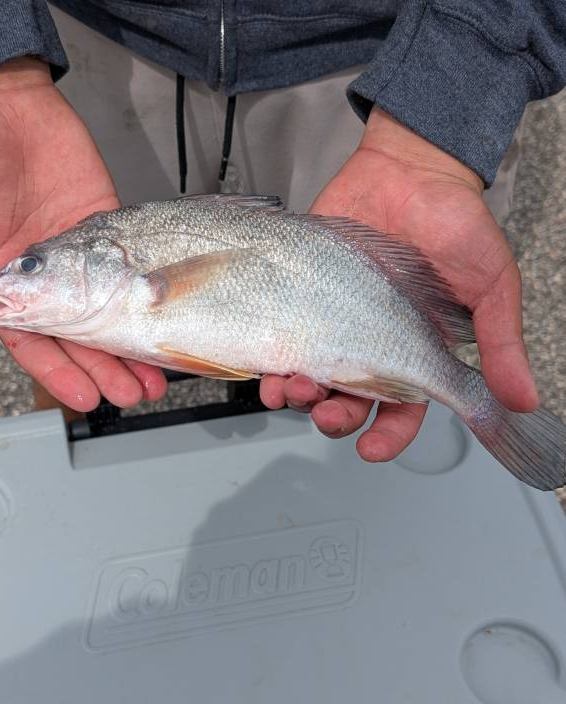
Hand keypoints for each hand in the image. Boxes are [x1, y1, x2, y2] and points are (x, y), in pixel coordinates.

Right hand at [0, 57, 166, 412]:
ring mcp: (80, 253)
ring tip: (152, 377)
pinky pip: (134, 267)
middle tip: (130, 394)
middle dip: (104, 369)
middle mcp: (45, 275)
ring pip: (111, 309)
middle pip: (78, 335)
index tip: (82, 397)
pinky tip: (164, 322)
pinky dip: (149, 297)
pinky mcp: (109, 226)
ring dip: (131, 346)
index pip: (32, 341)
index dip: (56, 372)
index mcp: (2, 280)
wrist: (2, 100)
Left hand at [260, 106, 538, 461]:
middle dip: (335, 418)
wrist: (409, 168)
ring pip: (311, 377)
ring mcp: (334, 322)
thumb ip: (500, 342)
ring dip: (298, 394)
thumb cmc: (456, 222)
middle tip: (327, 414)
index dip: (389, 436)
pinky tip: (266, 363)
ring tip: (291, 388)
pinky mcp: (303, 297)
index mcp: (415, 351)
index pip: (403, 409)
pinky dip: (270, 356)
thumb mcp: (491, 283)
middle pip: (350, 402)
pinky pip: (282, 336)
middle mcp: (372, 344)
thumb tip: (523, 401)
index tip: (372, 449)